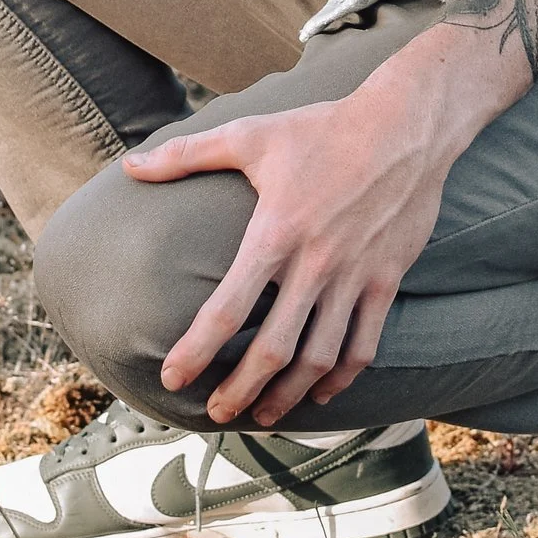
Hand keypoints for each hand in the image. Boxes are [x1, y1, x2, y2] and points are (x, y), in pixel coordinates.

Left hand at [122, 55, 478, 425]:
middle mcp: (315, 263)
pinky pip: (364, 344)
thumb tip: (130, 167)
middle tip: (217, 414)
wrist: (406, 124)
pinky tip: (321, 391)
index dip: (197, 351)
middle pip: (273, 350)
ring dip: (289, 395)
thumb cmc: (322, 128)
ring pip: (319, 358)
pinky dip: (341, 377)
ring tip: (264, 413)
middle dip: (240, 391)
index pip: (229, 309)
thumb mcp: (251, 134)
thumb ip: (187, 154)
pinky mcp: (386, 279)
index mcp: (275, 232)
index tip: (173, 379)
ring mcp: (354, 276)